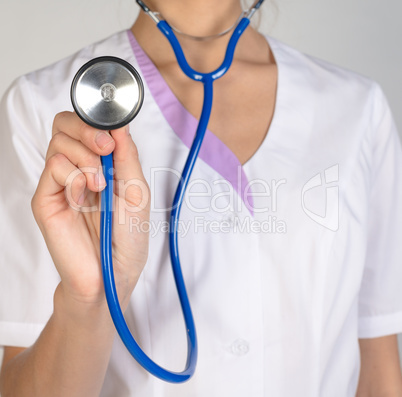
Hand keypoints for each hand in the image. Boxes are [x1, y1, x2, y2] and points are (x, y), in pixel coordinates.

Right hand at [31, 112, 149, 307]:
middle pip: (66, 125)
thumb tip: (120, 125)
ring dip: (85, 159)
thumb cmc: (127, 239)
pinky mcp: (47, 199)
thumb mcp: (136, 192)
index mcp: (101, 166)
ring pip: (59, 143)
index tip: (114, 136)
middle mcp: (78, 170)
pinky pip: (53, 169)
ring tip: (100, 187)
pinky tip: (84, 198)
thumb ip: (127, 157)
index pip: (88, 127)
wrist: (112, 274)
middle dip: (88, 131)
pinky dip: (74, 178)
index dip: (98, 122)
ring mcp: (61, 184)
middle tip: (105, 150)